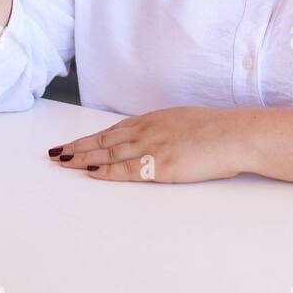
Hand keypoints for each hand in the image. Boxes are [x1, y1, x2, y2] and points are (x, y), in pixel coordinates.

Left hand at [47, 107, 253, 182]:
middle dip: (78, 146)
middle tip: (56, 153)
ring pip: (108, 153)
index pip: (113, 130)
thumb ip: (166, 130)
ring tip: (63, 162)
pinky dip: (105, 171)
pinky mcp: (160, 164)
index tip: (74, 142)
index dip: (91, 137)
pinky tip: (90, 173)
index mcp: (153, 119)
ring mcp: (151, 146)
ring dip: (83, 157)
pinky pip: (126, 169)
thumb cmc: (218, 131)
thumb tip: (159, 139)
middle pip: (104, 140)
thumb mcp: (185, 122)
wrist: (235, 134)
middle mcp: (147, 130)